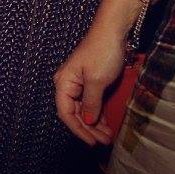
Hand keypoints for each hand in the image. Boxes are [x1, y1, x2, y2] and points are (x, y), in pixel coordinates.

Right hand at [53, 26, 122, 145]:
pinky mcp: (88, 82)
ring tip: (107, 136)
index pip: (66, 113)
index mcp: (63, 84)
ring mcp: (77, 84)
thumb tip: (88, 121)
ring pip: (83, 110)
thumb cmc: (101, 52)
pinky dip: (98, 114)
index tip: (91, 141)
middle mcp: (67, 85)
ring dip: (95, 124)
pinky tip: (106, 124)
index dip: (78, 129)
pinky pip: (90, 102)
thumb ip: (91, 103)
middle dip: (89, 129)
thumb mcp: (97, 81)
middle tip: (103, 141)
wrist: (111, 32)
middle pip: (75, 113)